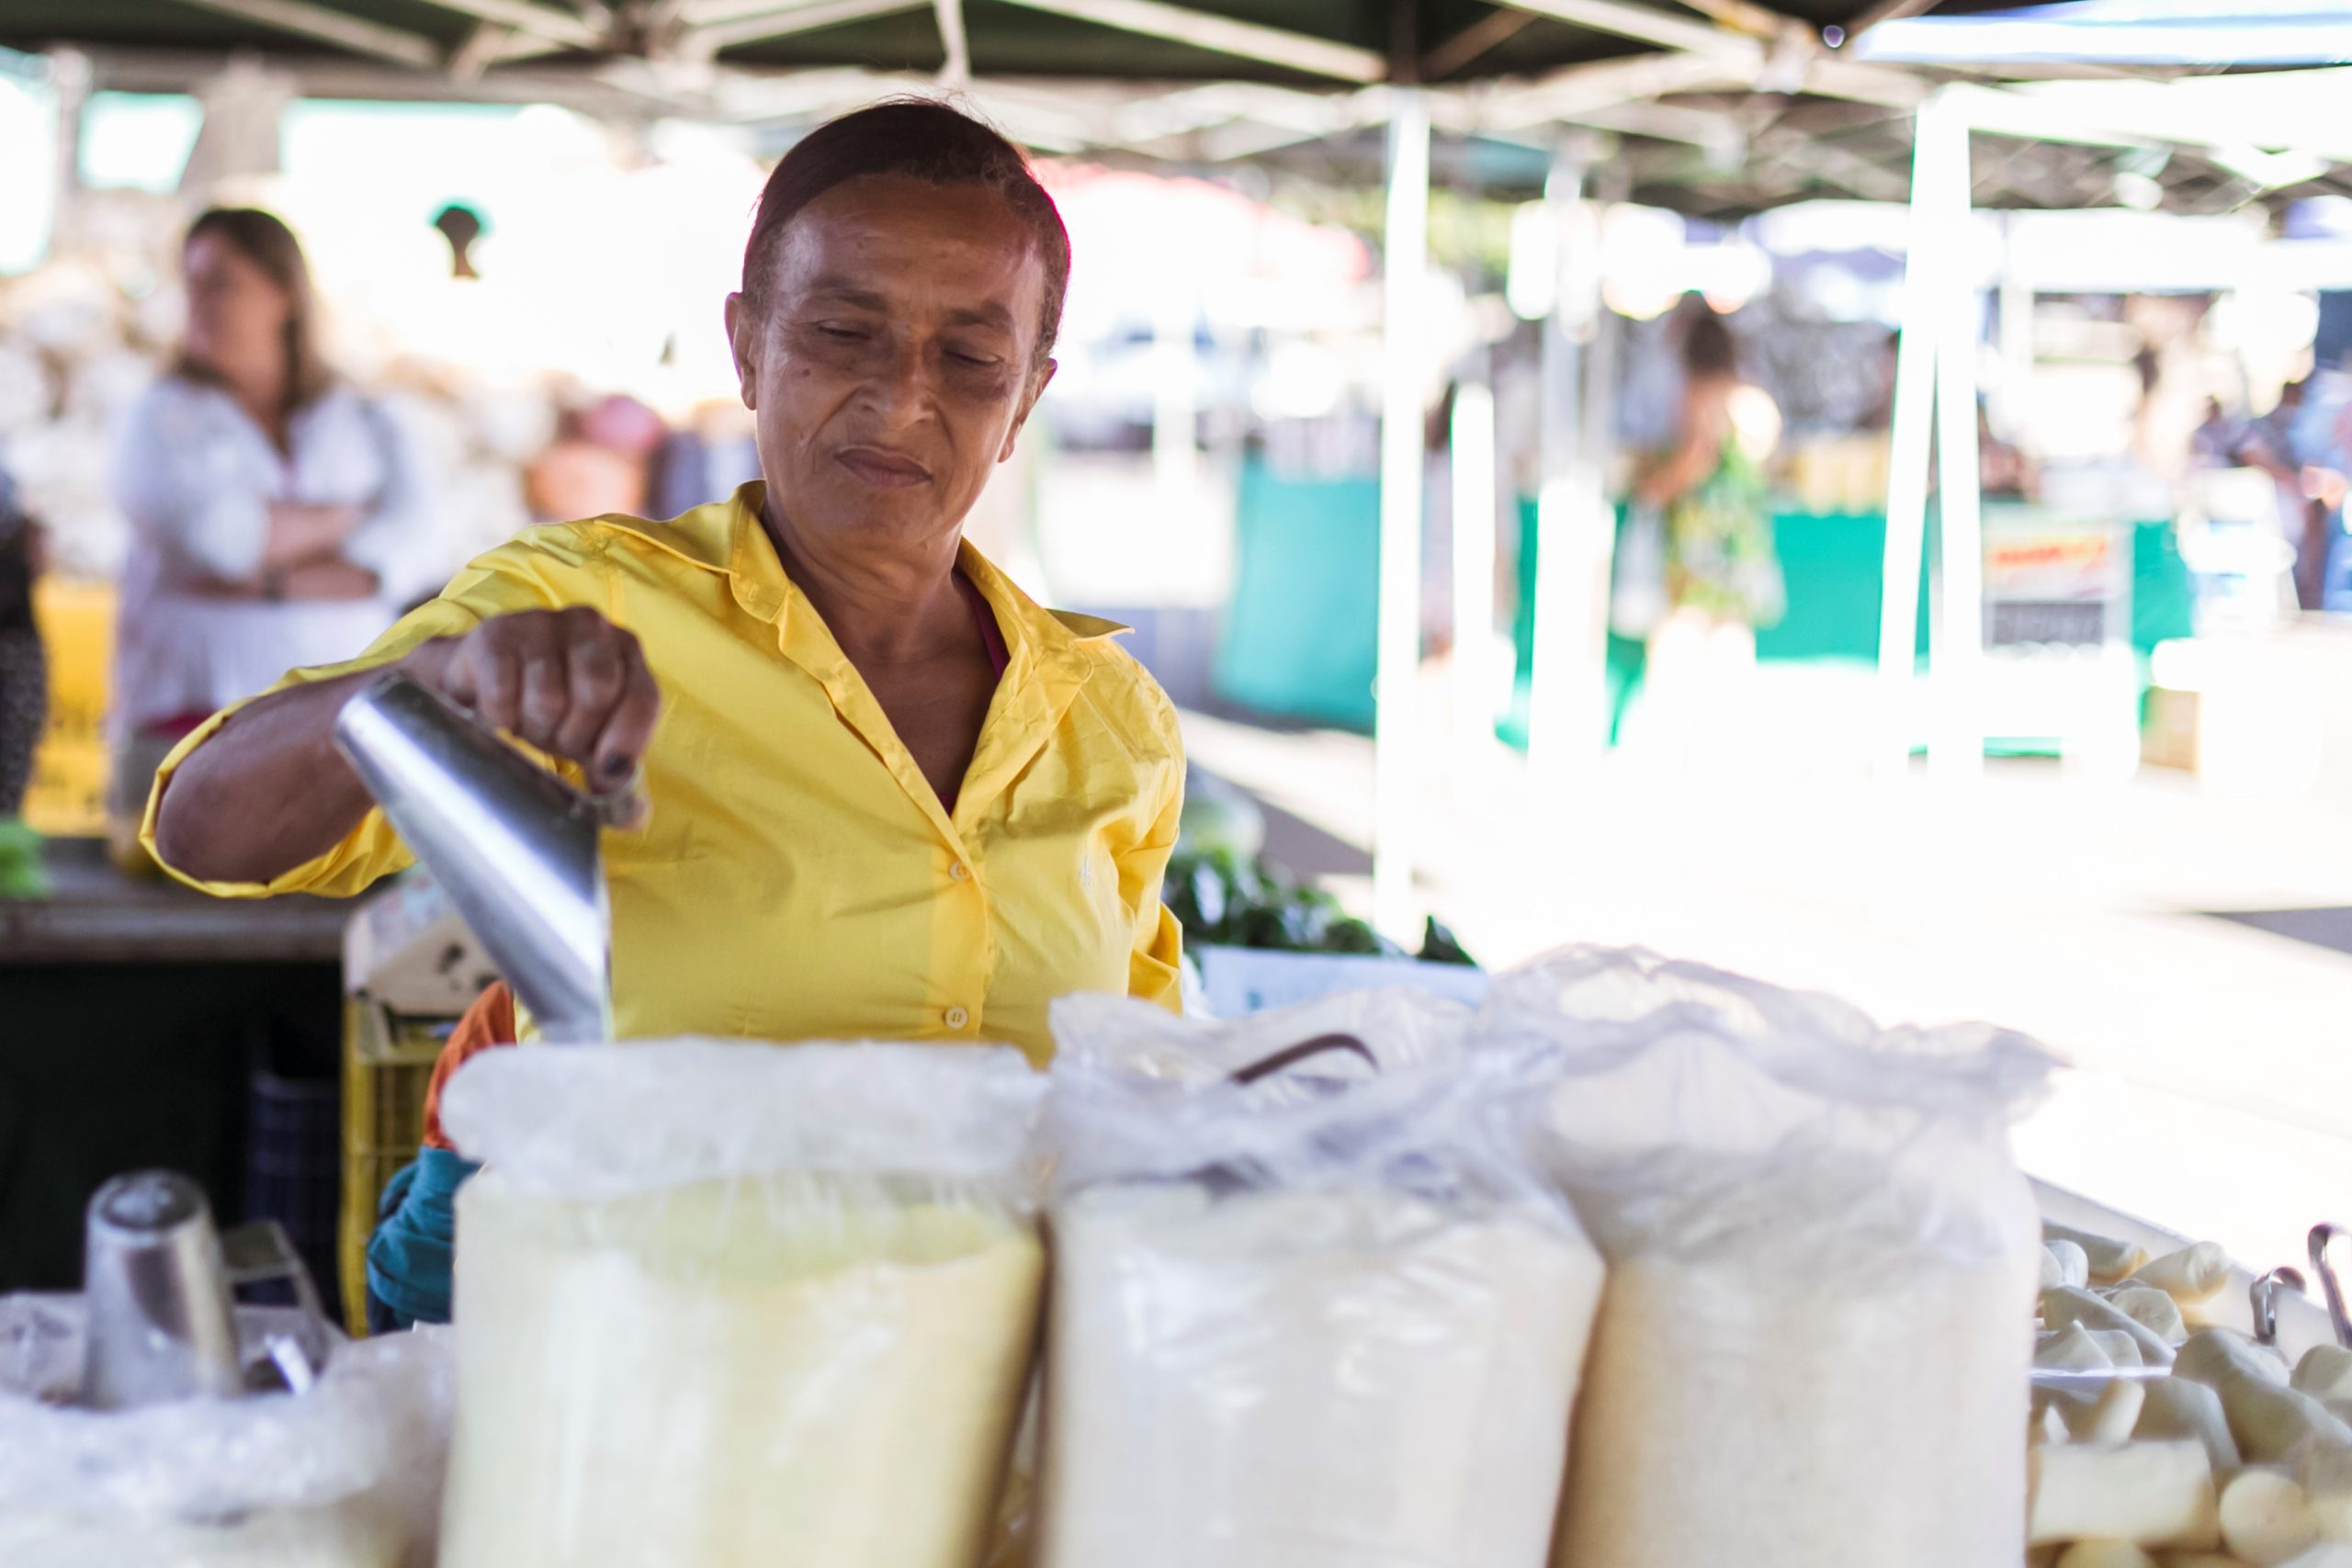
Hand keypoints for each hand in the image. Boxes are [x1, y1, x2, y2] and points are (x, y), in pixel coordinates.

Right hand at [402, 607, 659, 787]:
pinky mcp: (496, 634)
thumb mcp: (588, 741)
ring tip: (527, 724)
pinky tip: (499, 716)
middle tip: (555, 742)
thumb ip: (615, 775)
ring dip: (533, 729)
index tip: (605, 775)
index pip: (642, 697)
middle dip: (573, 735)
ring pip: (548, 698)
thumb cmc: (548, 712)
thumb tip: (633, 818)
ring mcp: (543, 624)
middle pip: (596, 694)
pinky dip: (500, 719)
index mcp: (626, 652)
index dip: (626, 742)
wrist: (478, 681)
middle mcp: (591, 627)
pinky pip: (504, 694)